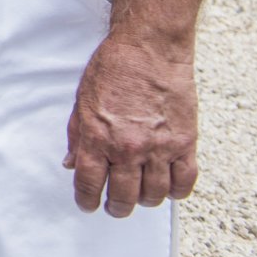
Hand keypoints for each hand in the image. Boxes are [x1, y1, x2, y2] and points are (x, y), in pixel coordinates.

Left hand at [63, 32, 198, 217]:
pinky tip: (167, 186)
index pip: (88, 184)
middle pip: (122, 197)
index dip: (86, 201)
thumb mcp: (82, 100)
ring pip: (153, 195)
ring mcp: (158, 148)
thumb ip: (77, 136)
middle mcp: (127, 148)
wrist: (149, 48)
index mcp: (97, 137)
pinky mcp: (184, 143)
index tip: (88, 204)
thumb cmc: (113, 69)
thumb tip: (71, 164)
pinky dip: (176, 191)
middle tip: (114, 206)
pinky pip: (184, 182)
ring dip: (144, 200)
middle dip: (116, 207)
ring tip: (139, 195)